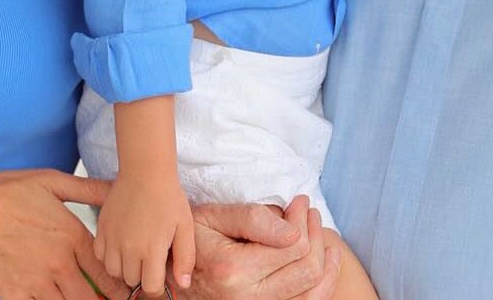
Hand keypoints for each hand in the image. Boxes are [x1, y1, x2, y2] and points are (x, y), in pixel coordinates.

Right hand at [0, 167, 122, 299]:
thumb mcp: (52, 182)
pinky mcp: (12, 295)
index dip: (120, 287)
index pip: (107, 271)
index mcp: (71, 236)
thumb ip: (88, 189)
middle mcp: (57, 263)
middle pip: (91, 297)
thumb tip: (117, 187)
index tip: (127, 292)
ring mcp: (34, 282)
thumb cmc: (6, 191)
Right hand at [96, 169, 194, 295]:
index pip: (150, 287)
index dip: (157, 284)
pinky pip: (99, 255)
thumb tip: (183, 284)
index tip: (160, 273)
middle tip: (149, 257)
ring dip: (124, 267)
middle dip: (142, 274)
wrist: (145, 170)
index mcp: (152, 249)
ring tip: (135, 252)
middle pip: (131, 281)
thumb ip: (185, 258)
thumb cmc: (168, 196)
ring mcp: (112, 238)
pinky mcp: (101, 228)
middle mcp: (129, 248)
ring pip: (113, 271)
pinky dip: (108, 255)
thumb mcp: (185, 227)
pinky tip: (121, 244)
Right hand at [179, 195, 339, 299]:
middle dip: (316, 236)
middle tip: (310, 212)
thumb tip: (294, 230)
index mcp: (234, 270)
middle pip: (307, 270)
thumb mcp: (213, 217)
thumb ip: (253, 220)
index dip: (303, 219)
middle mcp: (247, 298)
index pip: (294, 245)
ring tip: (322, 237)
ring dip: (325, 262)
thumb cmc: (190, 239)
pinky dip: (321, 286)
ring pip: (312, 294)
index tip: (299, 202)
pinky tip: (324, 264)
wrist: (167, 271)